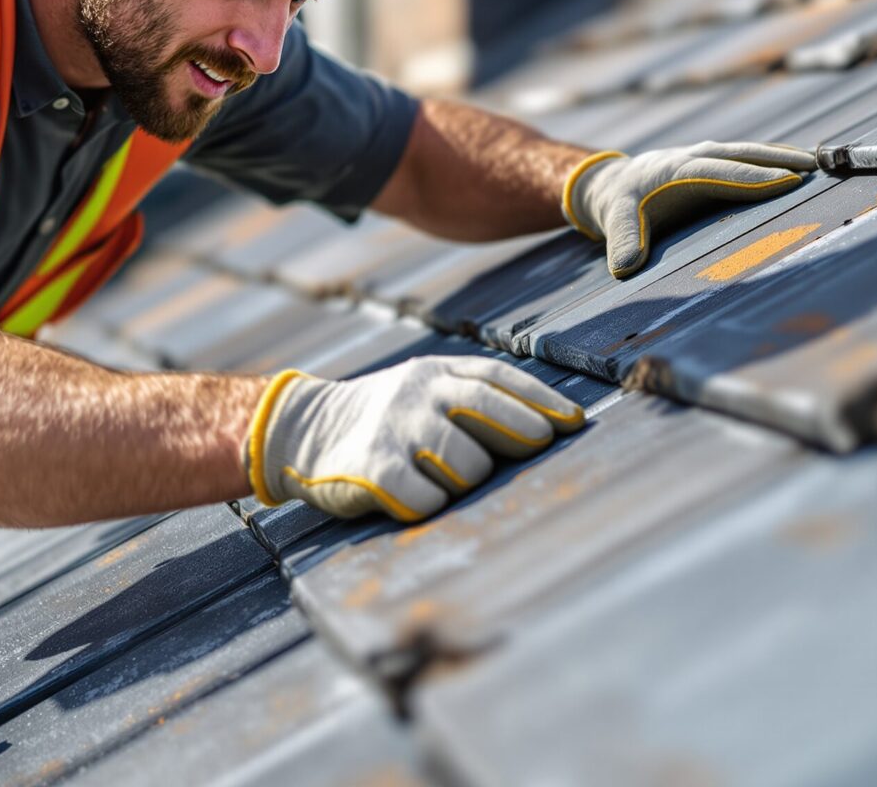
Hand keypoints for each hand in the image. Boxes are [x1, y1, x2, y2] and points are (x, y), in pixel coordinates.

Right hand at [244, 356, 585, 521]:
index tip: (575, 422)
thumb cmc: (382, 419)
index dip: (540, 399)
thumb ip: (470, 396)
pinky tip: (418, 499)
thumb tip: (546, 427)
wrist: (301, 432)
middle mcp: (417, 394)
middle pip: (487, 410)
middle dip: (522, 431)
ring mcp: (395, 430)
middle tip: (540, 446)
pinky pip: (426, 498)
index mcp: (435, 372)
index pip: (497, 378)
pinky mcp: (373, 469)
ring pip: (465, 463)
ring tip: (447, 479)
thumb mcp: (421, 390)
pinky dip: (431, 504)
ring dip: (469, 478)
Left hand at [563, 142, 816, 278]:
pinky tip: (802, 166)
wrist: (613, 181)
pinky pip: (750, 158)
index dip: (753, 178)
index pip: (721, 173)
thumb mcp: (615, 219)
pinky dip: (776, 159)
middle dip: (779, 161)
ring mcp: (709, 156)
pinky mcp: (716, 160)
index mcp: (678, 170)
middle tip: (815, 170)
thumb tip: (625, 268)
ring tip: (821, 165)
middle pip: (744, 155)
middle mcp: (698, 157)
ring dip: (784, 156)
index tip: (785, 183)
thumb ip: (623, 241)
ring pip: (751, 152)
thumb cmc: (618, 203)